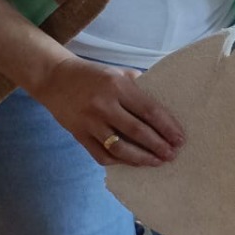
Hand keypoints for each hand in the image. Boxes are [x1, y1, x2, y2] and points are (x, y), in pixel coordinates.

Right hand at [32, 54, 184, 167]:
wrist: (54, 78)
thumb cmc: (92, 75)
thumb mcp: (117, 72)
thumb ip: (138, 87)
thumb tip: (164, 105)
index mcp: (118, 86)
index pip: (149, 110)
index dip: (167, 127)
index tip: (180, 138)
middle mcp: (104, 105)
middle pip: (137, 131)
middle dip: (158, 146)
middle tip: (172, 155)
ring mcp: (90, 122)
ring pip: (119, 147)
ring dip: (141, 158)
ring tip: (156, 162)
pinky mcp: (78, 135)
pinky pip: (101, 154)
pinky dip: (118, 161)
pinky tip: (131, 162)